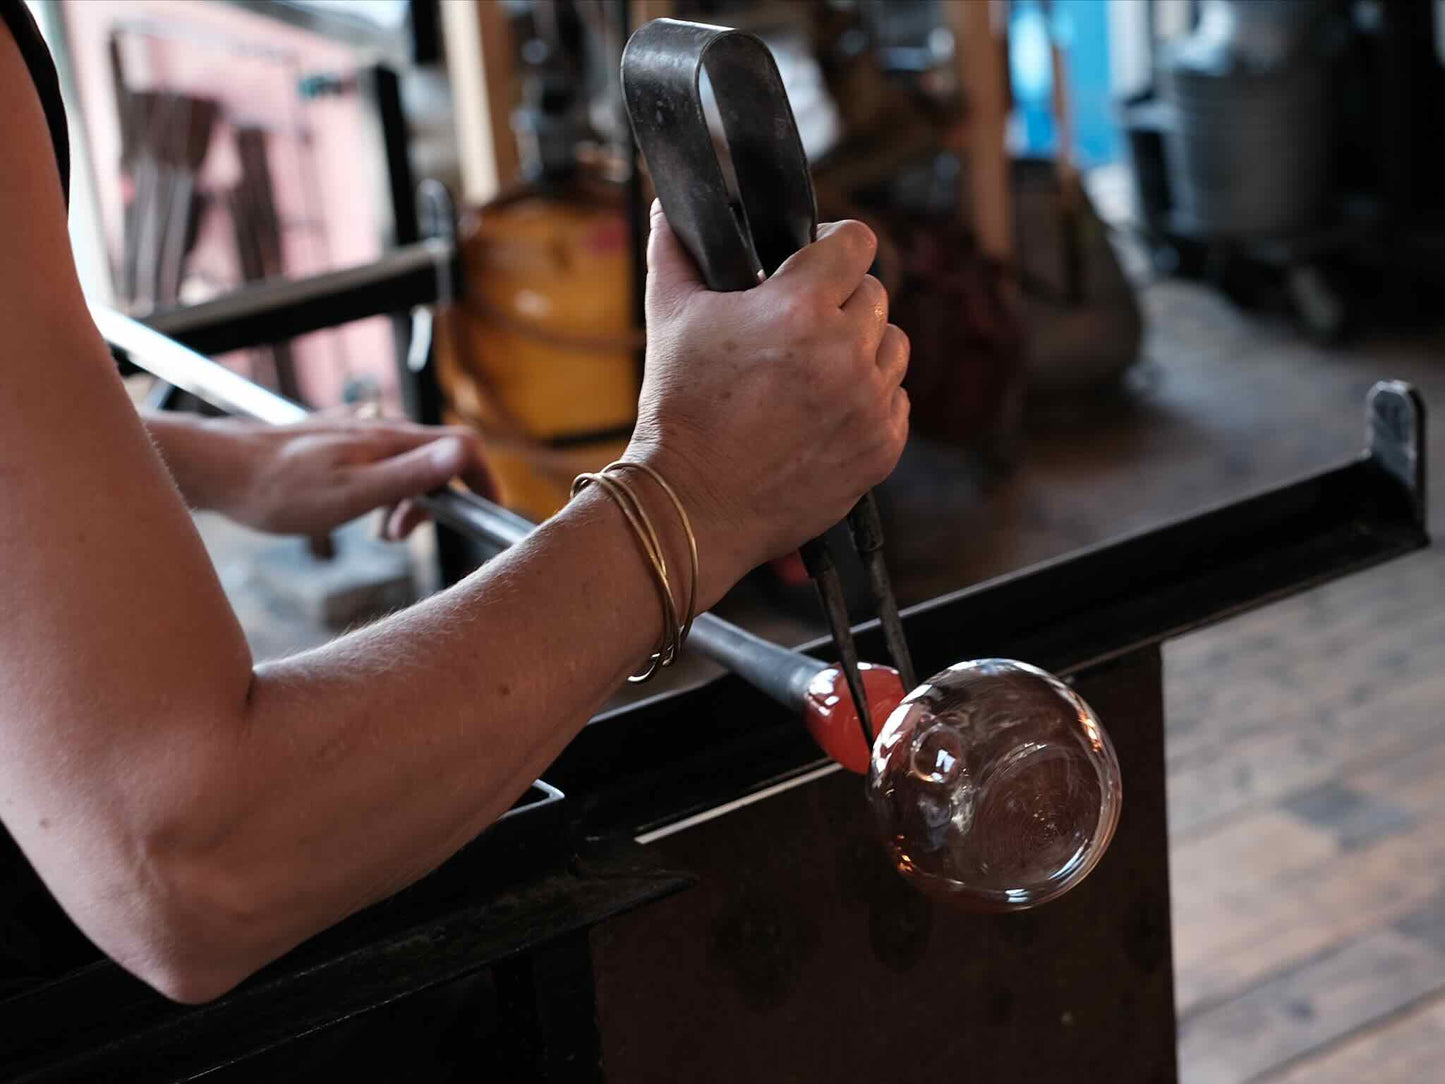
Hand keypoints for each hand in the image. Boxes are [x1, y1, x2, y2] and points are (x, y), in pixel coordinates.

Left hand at [195, 414, 494, 537]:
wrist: (219, 470)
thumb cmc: (282, 489)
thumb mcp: (353, 493)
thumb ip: (411, 474)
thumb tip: (464, 453)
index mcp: (392, 440)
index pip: (463, 447)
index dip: (483, 481)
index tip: (484, 515)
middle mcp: (380, 429)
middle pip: (439, 458)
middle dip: (437, 502)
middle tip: (400, 535)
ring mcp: (358, 435)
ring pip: (408, 465)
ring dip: (407, 502)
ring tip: (378, 532)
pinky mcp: (338, 445)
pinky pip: (381, 466)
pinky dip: (383, 494)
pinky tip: (354, 515)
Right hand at [625, 203, 908, 606]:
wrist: (692, 505)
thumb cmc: (678, 411)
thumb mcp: (668, 317)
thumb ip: (674, 250)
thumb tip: (668, 209)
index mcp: (799, 307)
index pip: (858, 242)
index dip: (835, 245)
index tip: (816, 260)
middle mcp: (845, 351)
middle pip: (876, 294)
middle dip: (841, 303)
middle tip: (802, 327)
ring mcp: (869, 403)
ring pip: (894, 346)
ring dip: (863, 350)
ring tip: (817, 370)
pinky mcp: (882, 447)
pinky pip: (897, 400)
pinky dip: (870, 401)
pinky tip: (827, 410)